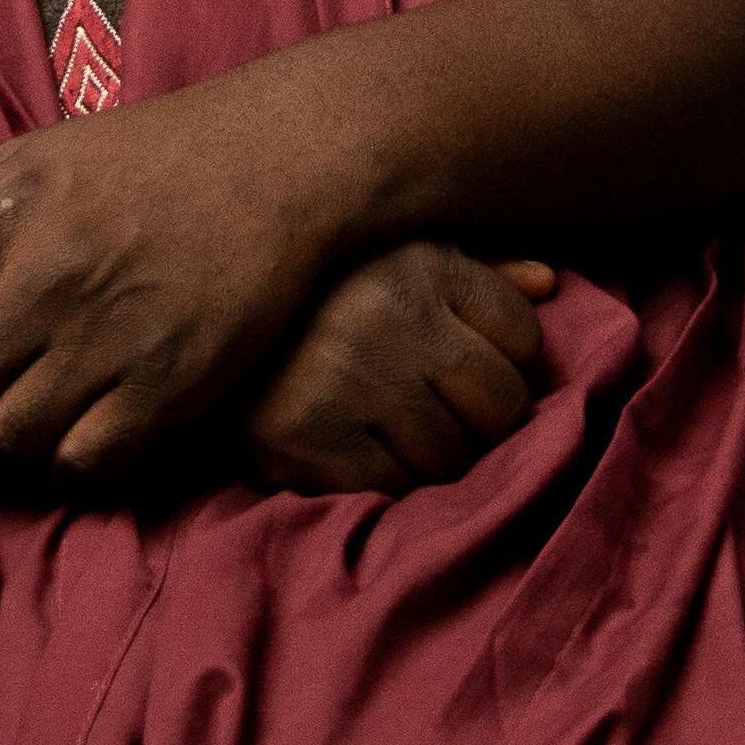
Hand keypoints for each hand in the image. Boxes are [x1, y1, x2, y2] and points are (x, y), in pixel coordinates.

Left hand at [0, 77, 361, 480]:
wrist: (278, 160)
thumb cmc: (138, 161)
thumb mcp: (24, 163)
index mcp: (7, 211)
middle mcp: (52, 274)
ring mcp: (114, 334)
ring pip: (5, 439)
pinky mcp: (171, 384)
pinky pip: (83, 465)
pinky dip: (54, 469)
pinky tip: (55, 445)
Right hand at [240, 242, 556, 496]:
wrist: (193, 321)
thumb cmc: (315, 290)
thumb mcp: (396, 255)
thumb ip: (475, 271)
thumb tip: (550, 283)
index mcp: (419, 264)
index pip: (523, 336)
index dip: (504, 360)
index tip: (466, 365)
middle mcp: (390, 318)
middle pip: (501, 405)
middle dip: (479, 419)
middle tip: (438, 410)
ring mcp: (348, 383)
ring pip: (450, 458)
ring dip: (431, 457)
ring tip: (390, 429)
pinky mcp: (307, 440)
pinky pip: (391, 489)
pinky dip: (382, 481)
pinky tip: (353, 448)